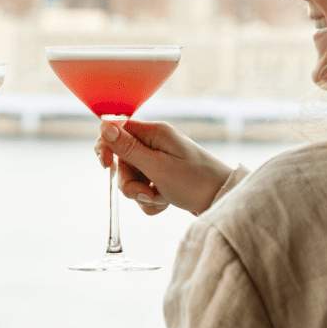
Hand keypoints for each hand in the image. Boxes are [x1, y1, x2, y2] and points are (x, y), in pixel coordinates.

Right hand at [95, 120, 230, 216]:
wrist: (223, 200)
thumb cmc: (195, 181)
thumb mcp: (157, 167)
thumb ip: (128, 148)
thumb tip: (103, 125)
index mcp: (154, 133)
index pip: (117, 130)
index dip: (106, 148)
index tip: (106, 166)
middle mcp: (155, 144)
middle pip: (122, 160)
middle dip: (129, 181)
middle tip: (146, 192)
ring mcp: (159, 162)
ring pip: (131, 178)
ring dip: (141, 193)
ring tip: (161, 198)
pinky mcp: (163, 178)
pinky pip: (143, 190)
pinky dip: (150, 200)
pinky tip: (166, 202)